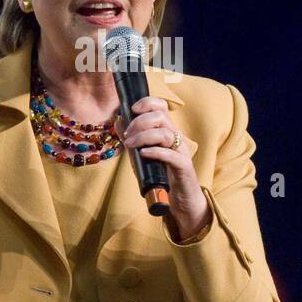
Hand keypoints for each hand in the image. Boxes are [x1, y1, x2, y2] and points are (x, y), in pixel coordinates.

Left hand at [114, 97, 210, 240]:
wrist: (180, 198)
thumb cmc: (161, 175)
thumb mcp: (141, 154)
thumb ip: (131, 138)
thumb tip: (118, 120)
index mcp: (167, 131)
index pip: (161, 107)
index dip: (147, 103)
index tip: (132, 109)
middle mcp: (175, 138)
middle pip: (161, 117)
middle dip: (140, 122)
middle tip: (127, 135)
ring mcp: (181, 151)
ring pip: (165, 134)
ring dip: (144, 136)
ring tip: (131, 145)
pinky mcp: (183, 167)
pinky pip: (171, 155)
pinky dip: (156, 152)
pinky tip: (144, 154)